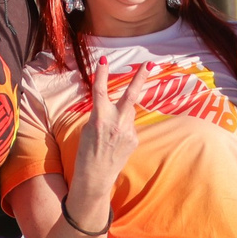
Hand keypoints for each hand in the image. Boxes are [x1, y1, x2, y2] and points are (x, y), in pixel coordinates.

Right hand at [65, 55, 144, 228]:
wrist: (95, 177)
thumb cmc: (86, 152)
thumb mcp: (89, 129)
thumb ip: (103, 115)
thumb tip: (117, 108)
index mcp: (100, 118)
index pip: (100, 91)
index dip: (100, 74)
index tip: (103, 60)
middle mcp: (116, 123)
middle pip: (130, 95)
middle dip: (140, 78)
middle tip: (149, 63)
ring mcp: (128, 132)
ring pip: (128, 113)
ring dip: (122, 115)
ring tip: (111, 134)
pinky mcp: (134, 139)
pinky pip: (130, 127)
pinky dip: (124, 129)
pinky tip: (116, 143)